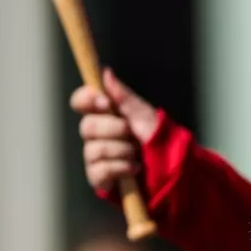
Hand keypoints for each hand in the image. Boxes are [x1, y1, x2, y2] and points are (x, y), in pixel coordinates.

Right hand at [70, 68, 159, 196]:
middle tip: (130, 133)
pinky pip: (100, 171)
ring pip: (94, 150)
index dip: (86, 99)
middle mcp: (96, 134)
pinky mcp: (99, 177)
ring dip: (121, 150)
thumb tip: (106, 72)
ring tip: (136, 154)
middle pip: (86, 127)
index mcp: (104, 115)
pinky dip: (120, 168)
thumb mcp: (144, 114)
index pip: (80, 102)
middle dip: (113, 129)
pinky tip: (133, 168)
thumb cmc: (156, 138)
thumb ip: (124, 96)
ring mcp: (95, 156)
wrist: (170, 167)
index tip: (105, 102)